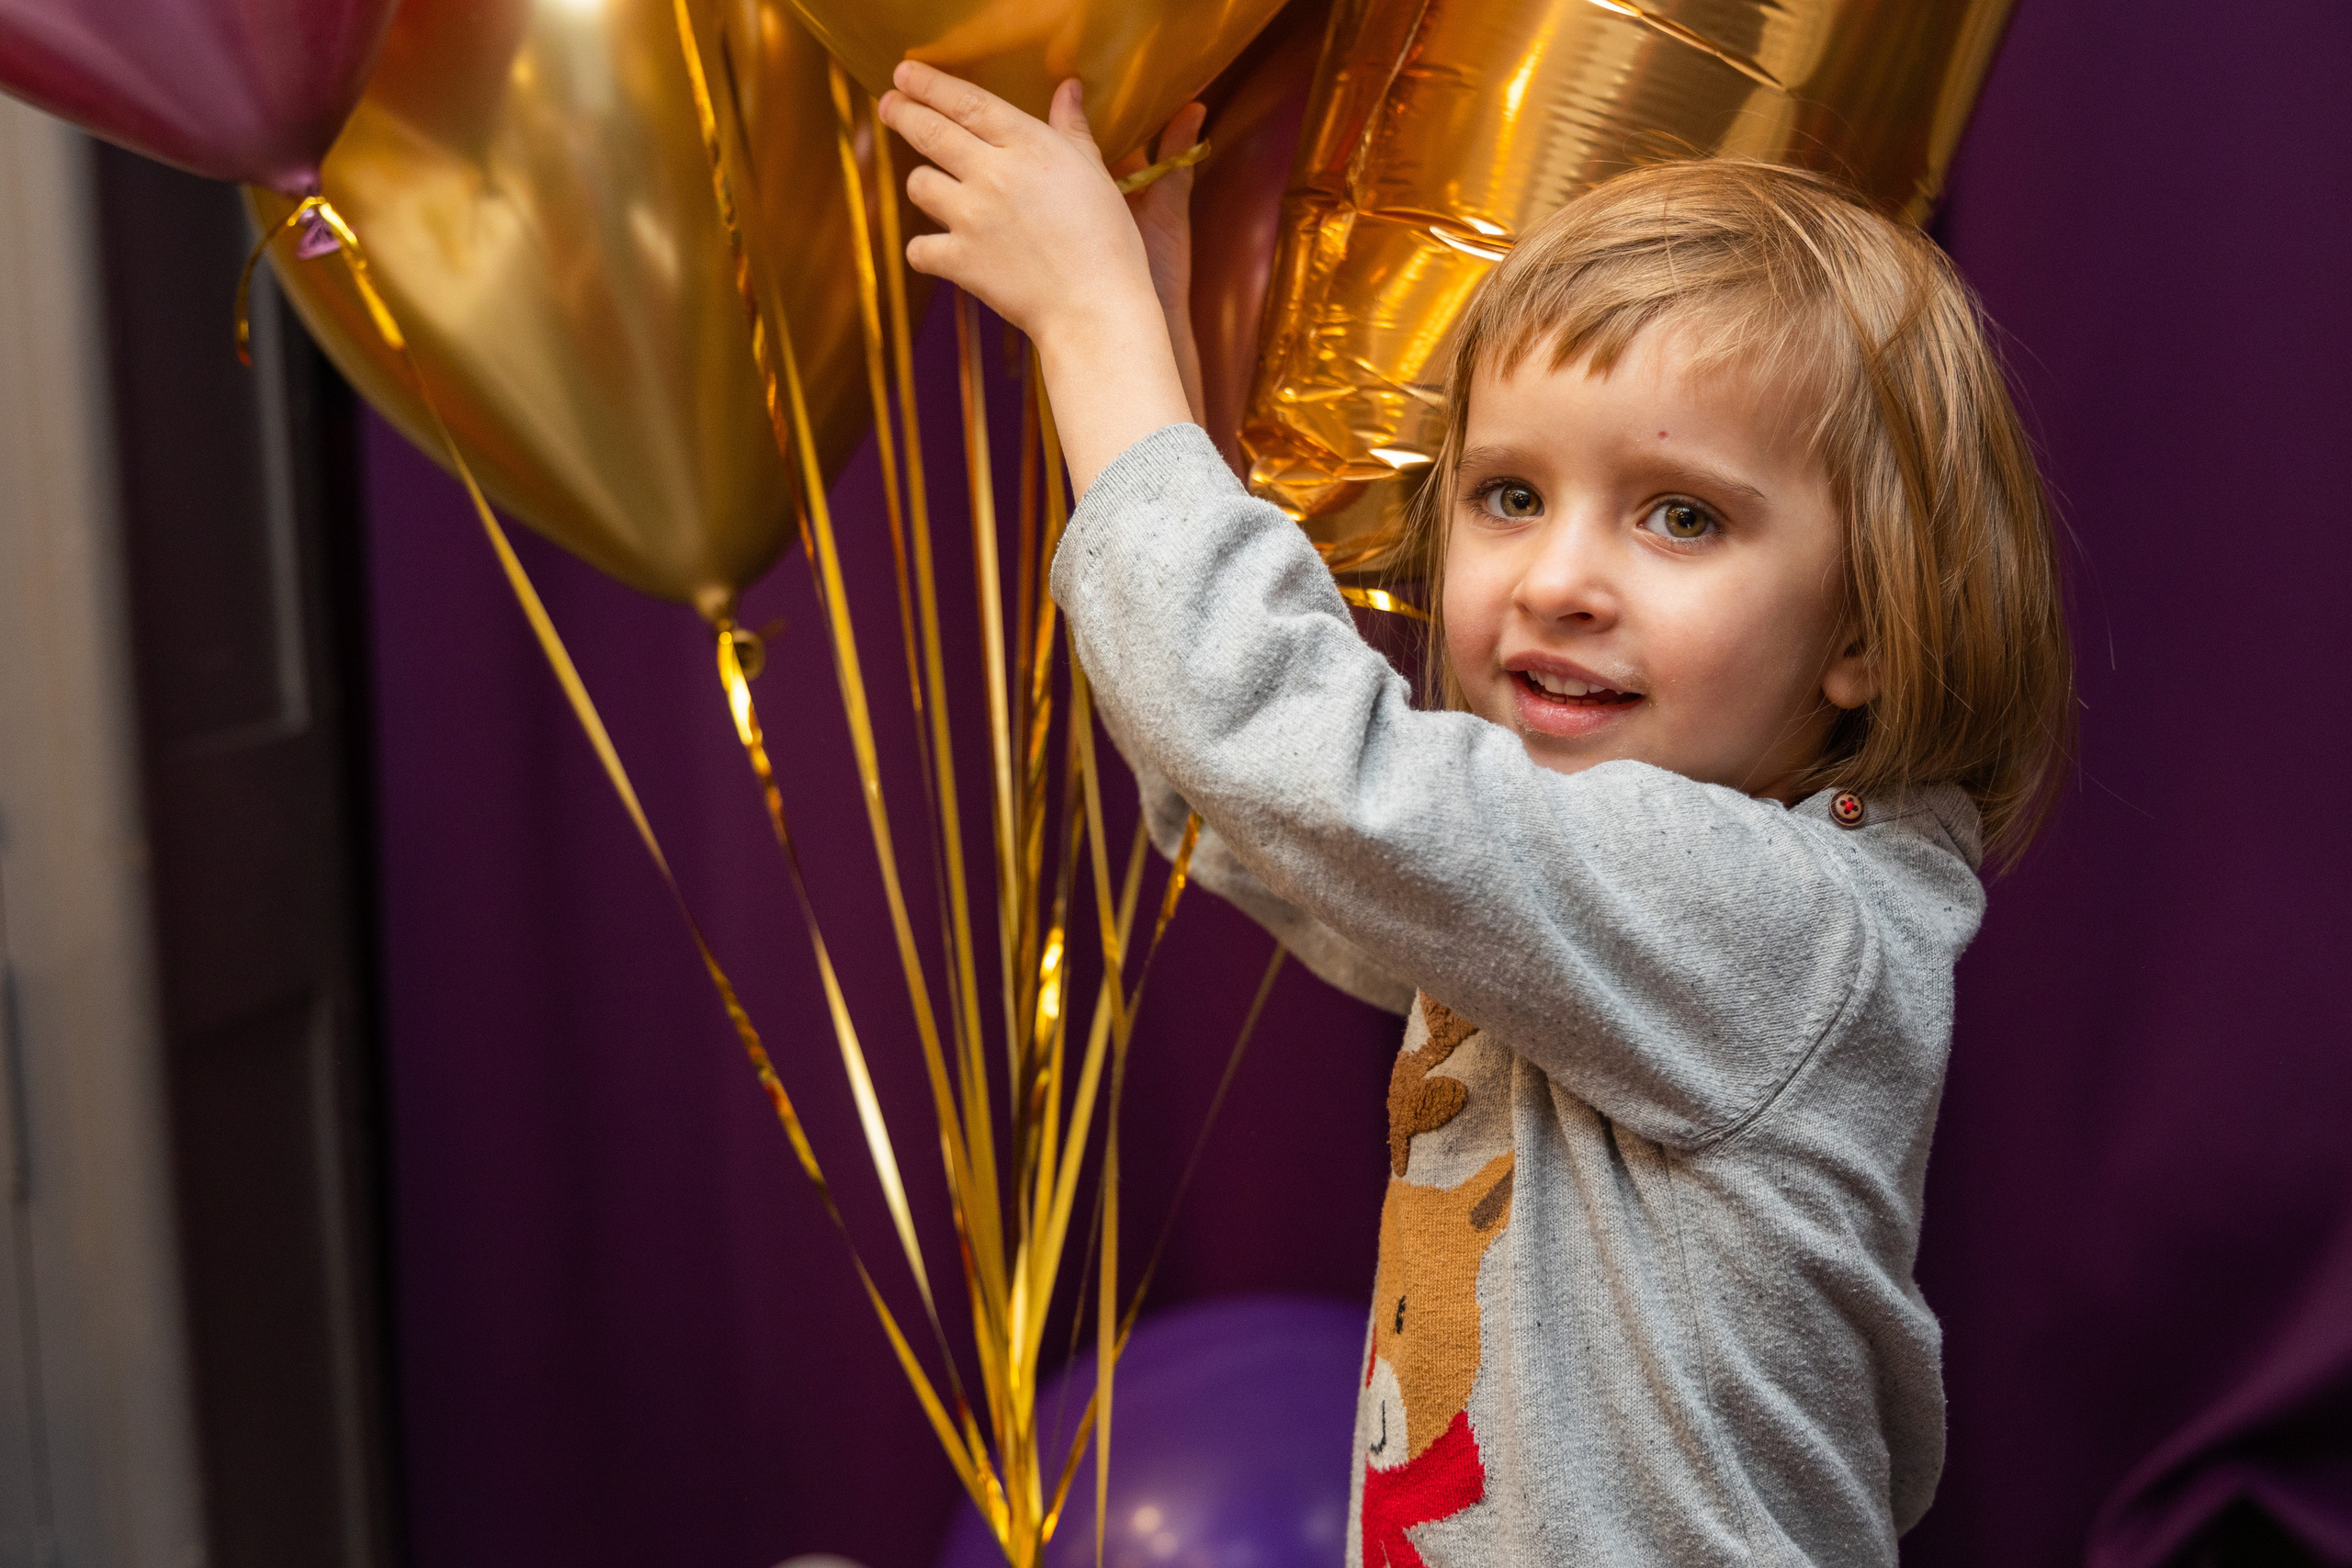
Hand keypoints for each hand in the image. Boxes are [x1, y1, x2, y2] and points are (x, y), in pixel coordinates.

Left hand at [877, 62, 1194, 494]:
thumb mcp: (1096, 174)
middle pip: (929, 132)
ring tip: (935, 189)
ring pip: (919, 185)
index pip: (966, 102)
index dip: (930, 84)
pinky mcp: (960, 261)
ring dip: (924, 184)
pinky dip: (925, 249)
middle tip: (890, 105)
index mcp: (1029, 146)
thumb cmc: (1108, 242)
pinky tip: (937, 249)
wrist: (1096, 309)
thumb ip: (1072, 128)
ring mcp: (972, 218)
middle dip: (902, 112)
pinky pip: (920, 247)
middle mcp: (993, 174)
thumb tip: (1068, 87)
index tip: (905, 72)